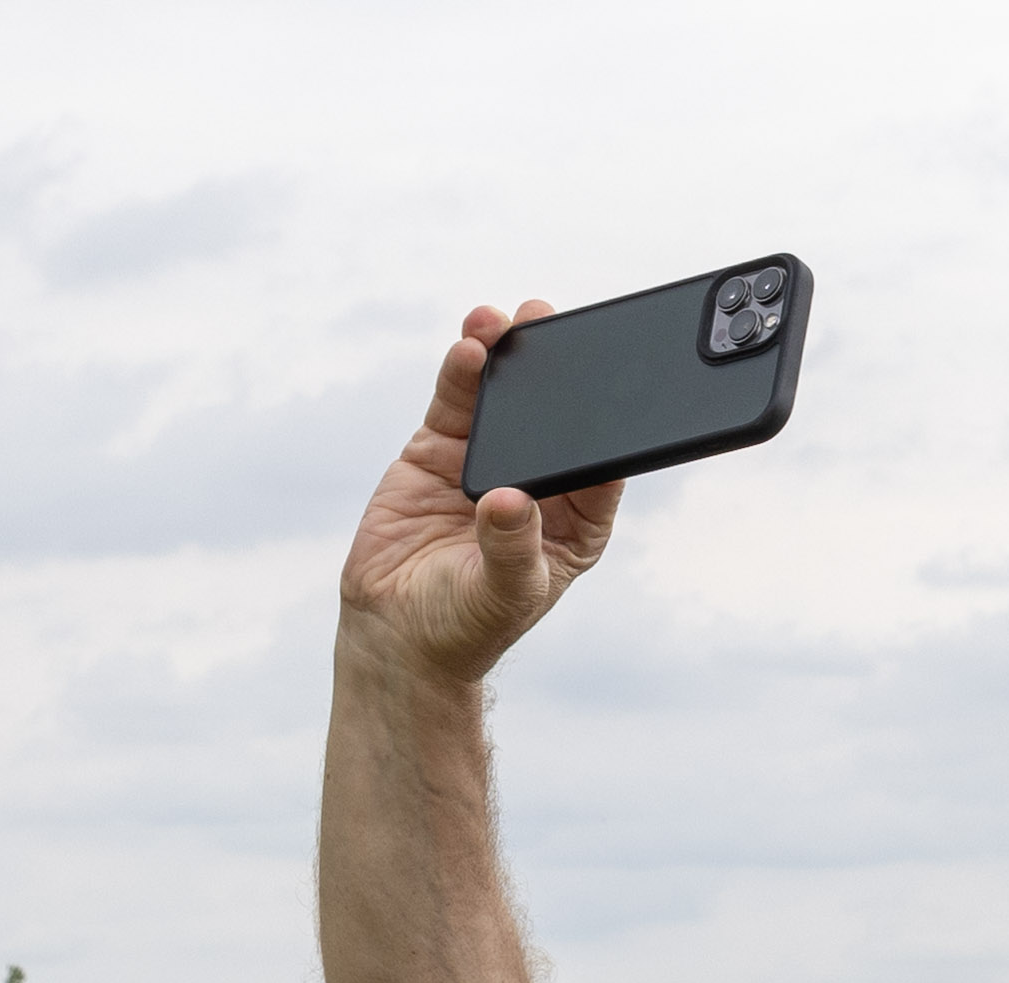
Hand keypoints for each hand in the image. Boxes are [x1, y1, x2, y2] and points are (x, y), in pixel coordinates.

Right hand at [338, 306, 629, 689]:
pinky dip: (462, 373)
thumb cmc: (465, 625)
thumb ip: (511, 549)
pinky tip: (470, 348)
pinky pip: (457, 402)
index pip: (603, 462)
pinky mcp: (439, 451)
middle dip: (557, 371)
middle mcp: (537, 482)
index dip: (609, 420)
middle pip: (556, 416)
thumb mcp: (501, 595)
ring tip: (505, 322)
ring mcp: (489, 460)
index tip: (612, 379)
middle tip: (554, 325)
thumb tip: (510, 501)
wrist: (396, 634)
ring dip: (506, 356)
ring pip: (505, 398)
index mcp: (575, 521)